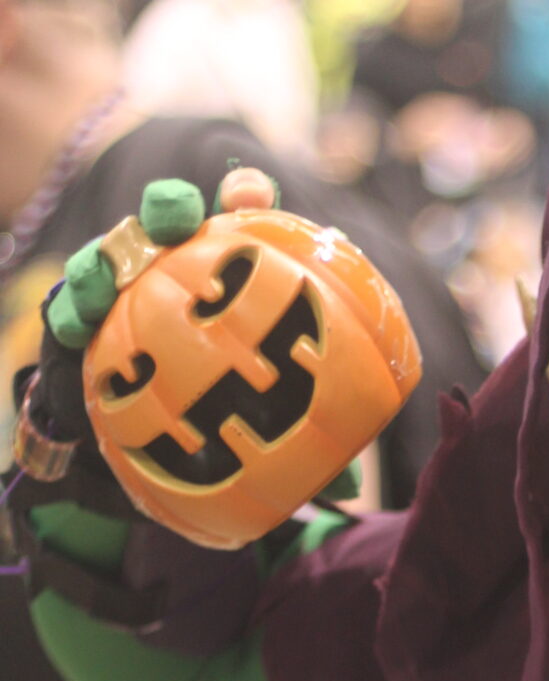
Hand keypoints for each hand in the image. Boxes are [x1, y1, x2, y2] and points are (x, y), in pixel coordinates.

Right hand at [13, 169, 359, 525]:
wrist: (155, 445)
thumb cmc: (231, 417)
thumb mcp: (274, 426)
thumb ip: (310, 443)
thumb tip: (348, 486)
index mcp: (230, 271)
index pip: (240, 214)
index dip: (243, 194)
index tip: (247, 196)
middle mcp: (176, 266)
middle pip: (170, 215)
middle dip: (170, 206)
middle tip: (176, 220)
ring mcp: (127, 288)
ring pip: (113, 251)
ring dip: (109, 254)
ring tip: (111, 277)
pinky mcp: (84, 320)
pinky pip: (68, 305)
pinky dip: (71, 311)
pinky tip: (77, 325)